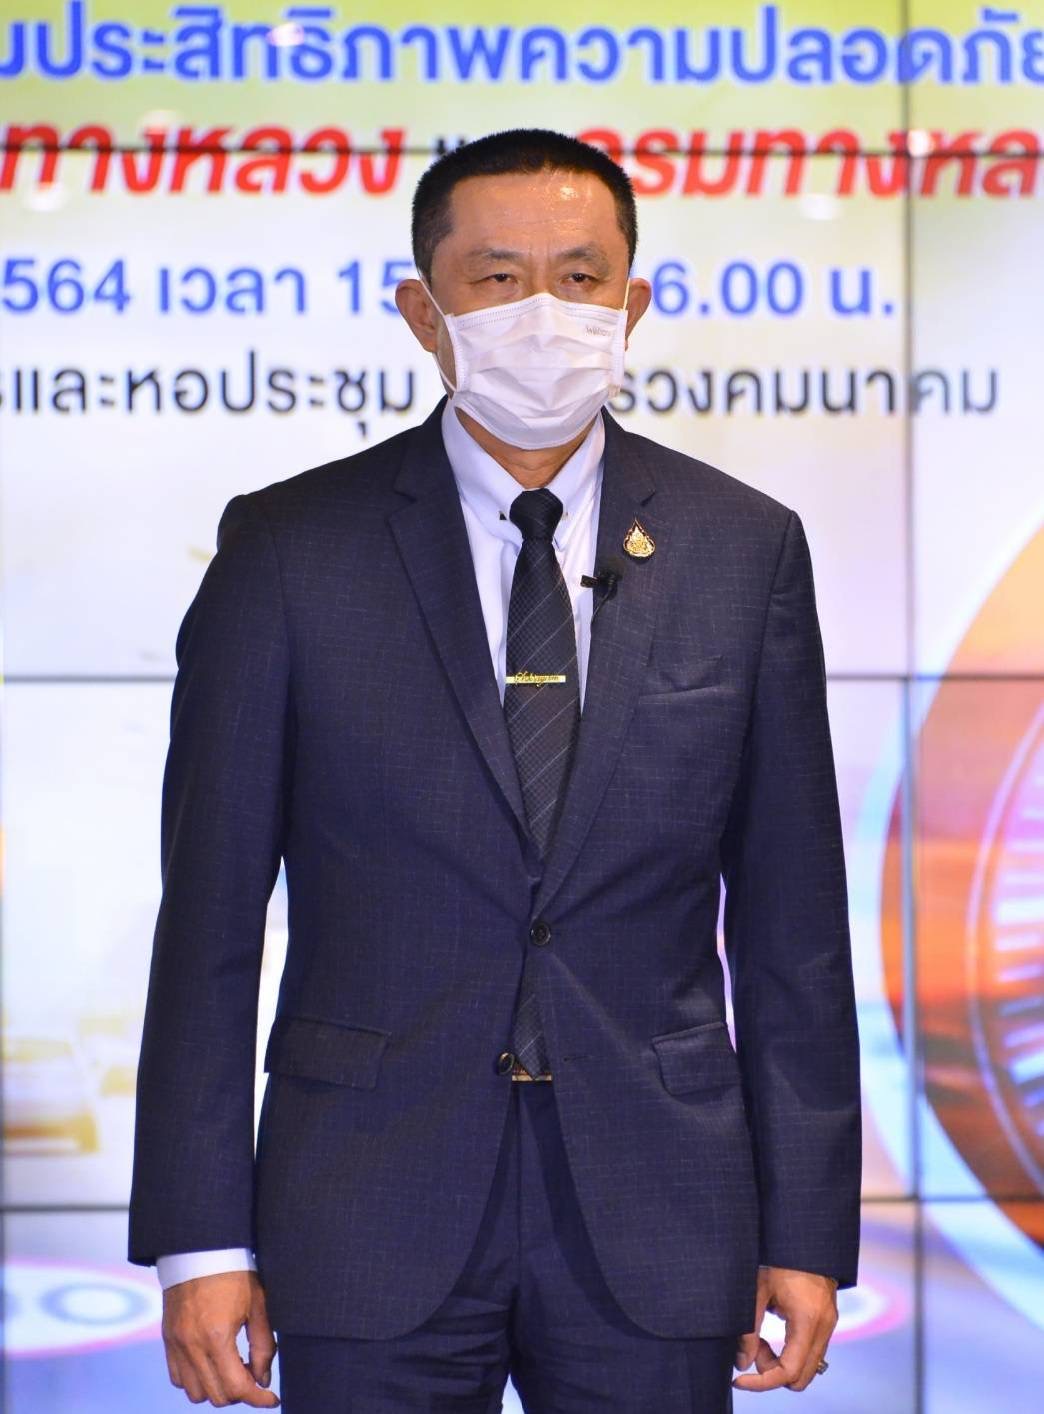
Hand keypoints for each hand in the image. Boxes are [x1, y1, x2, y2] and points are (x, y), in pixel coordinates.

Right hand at [162, 1270, 279, 1406]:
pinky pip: (178, 1378)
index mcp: (217, 1336)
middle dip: (240, 1393)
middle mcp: (192, 1345)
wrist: (200, 1248)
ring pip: (195, 1393)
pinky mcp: (167, 1339)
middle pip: (216, 1396)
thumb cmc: (234, 1272)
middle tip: (254, 1375)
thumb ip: (263, 1346)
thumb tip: (263, 1380)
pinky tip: (213, 1362)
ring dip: (217, 1389)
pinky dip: (196, 1380)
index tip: (272, 1399)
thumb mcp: (257, 1305)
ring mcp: (176, 1344)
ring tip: (233, 1367)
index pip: (238, 1387)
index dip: (258, 1399)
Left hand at [733, 1265, 837, 1392]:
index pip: (788, 1372)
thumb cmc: (779, 1259)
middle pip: (800, 1378)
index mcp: (807, 1321)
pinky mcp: (826, 1323)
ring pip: (806, 1369)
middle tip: (753, 1347)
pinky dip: (789, 1353)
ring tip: (760, 1338)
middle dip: (772, 1372)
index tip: (740, 1379)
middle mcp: (823, 1329)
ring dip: (780, 1363)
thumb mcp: (757, 1290)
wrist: (805, 1238)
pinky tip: (773, 1332)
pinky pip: (810, 1354)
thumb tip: (742, 1364)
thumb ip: (749, 1329)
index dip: (762, 1382)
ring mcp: (828, 1327)